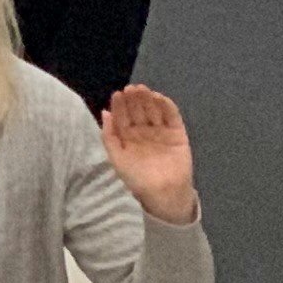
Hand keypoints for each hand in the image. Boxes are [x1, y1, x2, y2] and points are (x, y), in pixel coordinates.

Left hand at [100, 85, 197, 220]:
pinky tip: (160, 98)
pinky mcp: (178, 134)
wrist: (163, 194)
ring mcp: (161, 132)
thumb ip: (109, 136)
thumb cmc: (137, 179)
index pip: (123, 116)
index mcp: (128, 136)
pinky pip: (172, 118)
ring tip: (143, 90)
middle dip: (134, 99)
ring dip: (149, 100)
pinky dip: (167, 107)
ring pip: (154, 111)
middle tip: (132, 88)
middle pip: (138, 111)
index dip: (120, 105)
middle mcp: (144, 131)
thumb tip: (104, 112)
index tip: (117, 94)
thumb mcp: (117, 158)